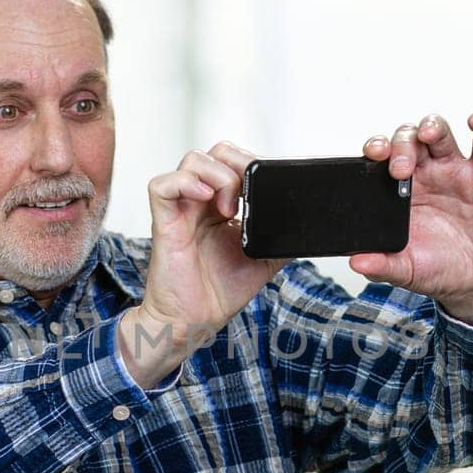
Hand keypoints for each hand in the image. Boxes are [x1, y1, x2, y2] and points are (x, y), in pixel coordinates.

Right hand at [118, 142, 287, 385]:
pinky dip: (184, 183)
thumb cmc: (221, 292)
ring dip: (218, 175)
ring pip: (192, 161)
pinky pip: (162, 185)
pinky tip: (205, 199)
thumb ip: (282, 236)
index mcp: (223, 206)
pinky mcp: (163, 221)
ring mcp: (182, 209)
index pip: (235, 162)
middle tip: (250, 191)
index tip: (267, 183)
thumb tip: (310, 225)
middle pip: (215, 152)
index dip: (252, 163)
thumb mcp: (264, 258)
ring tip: (231, 207)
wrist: (196, 320)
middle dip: (238, 162)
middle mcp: (202, 202)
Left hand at [352, 112, 472, 328]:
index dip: (376, 150)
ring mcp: (454, 172)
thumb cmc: (440, 270)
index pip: (382, 159)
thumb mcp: (407, 270)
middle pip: (408, 140)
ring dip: (432, 126)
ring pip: (440, 134)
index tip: (373, 155)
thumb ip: (382, 265)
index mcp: (399, 192)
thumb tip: (356, 262)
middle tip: (401, 169)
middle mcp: (425, 175)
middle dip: (401, 146)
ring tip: (428, 134)